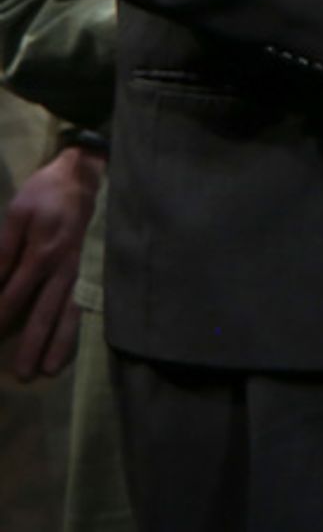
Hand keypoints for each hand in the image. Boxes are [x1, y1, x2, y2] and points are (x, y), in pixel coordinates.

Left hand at [0, 144, 104, 378]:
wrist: (82, 178)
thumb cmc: (44, 194)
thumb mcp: (16, 214)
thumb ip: (4, 250)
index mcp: (43, 253)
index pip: (14, 294)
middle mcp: (63, 268)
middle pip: (47, 311)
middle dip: (33, 342)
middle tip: (23, 374)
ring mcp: (78, 271)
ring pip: (70, 312)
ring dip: (60, 342)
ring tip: (49, 369)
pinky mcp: (85, 271)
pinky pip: (82, 304)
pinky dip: (76, 328)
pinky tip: (69, 347)